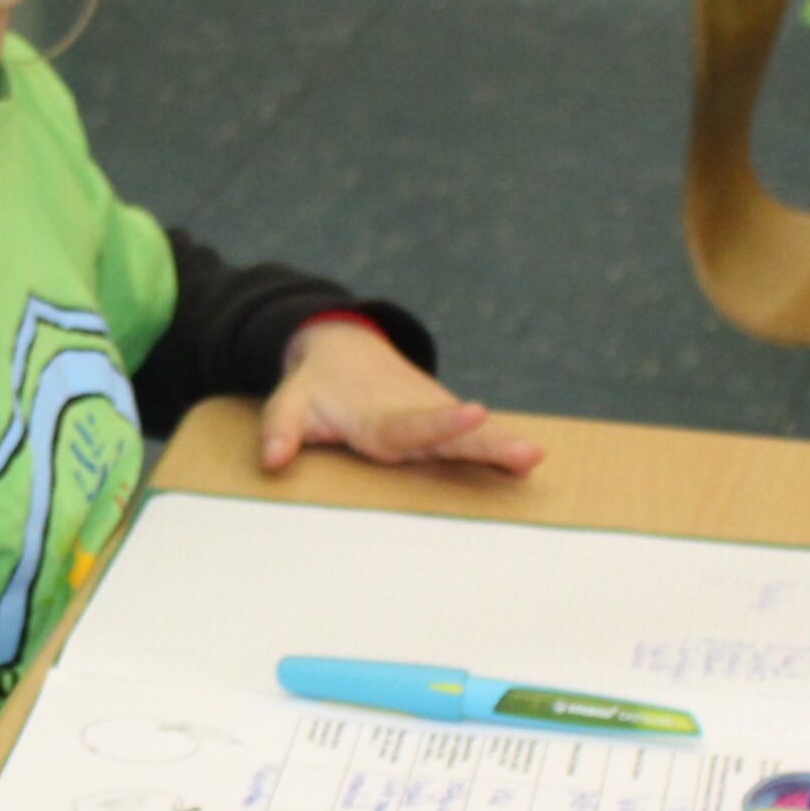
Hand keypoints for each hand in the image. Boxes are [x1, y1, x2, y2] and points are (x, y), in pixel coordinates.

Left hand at [258, 320, 543, 477]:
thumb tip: (272, 461)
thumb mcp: (288, 402)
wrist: (344, 346)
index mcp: (377, 419)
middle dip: (490, 444)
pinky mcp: (443, 421)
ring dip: (503, 447)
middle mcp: (413, 416)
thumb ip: (279, 429)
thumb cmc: (315, 384)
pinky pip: (473, 437)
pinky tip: (528, 464)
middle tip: (529, 453)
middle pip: (453, 436)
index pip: (410, 426)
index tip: (474, 415)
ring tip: (537, 458)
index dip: (440, 425)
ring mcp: (433, 417)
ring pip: (471, 436)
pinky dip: (500, 448)